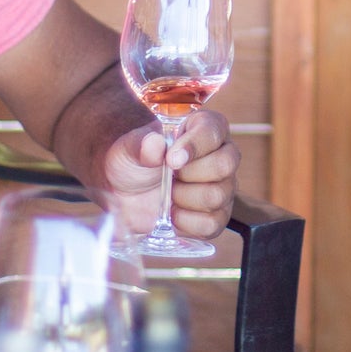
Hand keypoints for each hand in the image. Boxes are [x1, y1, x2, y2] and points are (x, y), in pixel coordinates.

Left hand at [101, 108, 239, 241]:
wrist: (125, 195)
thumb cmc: (133, 164)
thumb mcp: (128, 150)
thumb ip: (141, 145)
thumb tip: (154, 144)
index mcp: (205, 128)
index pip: (213, 131)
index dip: (194, 146)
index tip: (171, 159)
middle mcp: (222, 155)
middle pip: (225, 165)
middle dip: (189, 174)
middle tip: (168, 174)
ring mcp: (224, 187)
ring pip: (217, 195)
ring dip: (184, 198)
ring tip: (168, 192)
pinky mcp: (218, 216)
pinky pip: (212, 223)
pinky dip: (186, 221)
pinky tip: (173, 212)